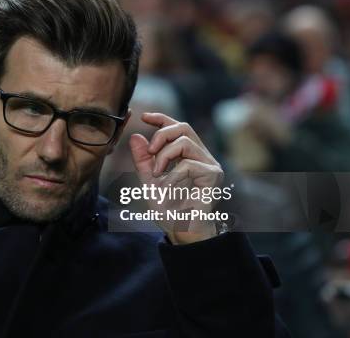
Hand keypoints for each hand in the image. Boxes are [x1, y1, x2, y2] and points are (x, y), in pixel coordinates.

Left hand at [129, 113, 223, 243]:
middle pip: (184, 127)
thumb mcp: (149, 181)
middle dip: (161, 134)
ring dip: (164, 156)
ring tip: (157, 175)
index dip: (162, 118)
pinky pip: (188, 164)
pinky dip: (172, 176)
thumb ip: (143, 160)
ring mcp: (210, 165)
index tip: (144, 117)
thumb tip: (135, 136)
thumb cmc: (169, 209)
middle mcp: (202, 157)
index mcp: (189, 155)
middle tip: (150, 152)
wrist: (181, 231)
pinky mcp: (213, 176)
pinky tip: (168, 189)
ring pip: (185, 142)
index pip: (177, 128)